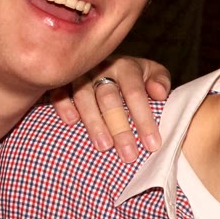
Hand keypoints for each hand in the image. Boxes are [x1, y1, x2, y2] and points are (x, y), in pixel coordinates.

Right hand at [51, 56, 170, 162]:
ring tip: (104, 146)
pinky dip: (64, 105)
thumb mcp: (151, 73)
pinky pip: (59, 90)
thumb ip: (160, 81)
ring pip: (84, 96)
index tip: (152, 145)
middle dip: (120, 128)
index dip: (144, 119)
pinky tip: (71, 122)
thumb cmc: (133, 77)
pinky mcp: (61, 80)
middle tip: (129, 154)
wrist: (104, 64)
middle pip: (110, 98)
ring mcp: (80, 74)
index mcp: (127, 67)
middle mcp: (102, 68)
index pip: (136, 94)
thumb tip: (160, 93)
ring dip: (94, 122)